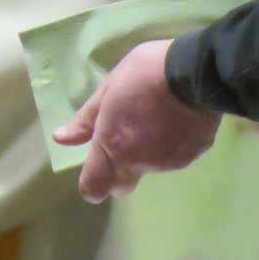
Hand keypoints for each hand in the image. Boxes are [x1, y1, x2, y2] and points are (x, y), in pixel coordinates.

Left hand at [53, 40, 220, 202]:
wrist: (197, 70)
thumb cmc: (144, 74)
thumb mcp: (108, 89)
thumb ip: (86, 119)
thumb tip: (61, 139)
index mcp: (114, 147)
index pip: (94, 189)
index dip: (91, 186)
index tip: (95, 169)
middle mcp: (141, 163)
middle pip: (123, 185)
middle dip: (119, 172)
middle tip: (125, 140)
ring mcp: (170, 161)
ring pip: (152, 167)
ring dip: (150, 151)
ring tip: (158, 115)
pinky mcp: (195, 154)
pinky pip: (177, 155)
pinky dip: (174, 142)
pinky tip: (178, 117)